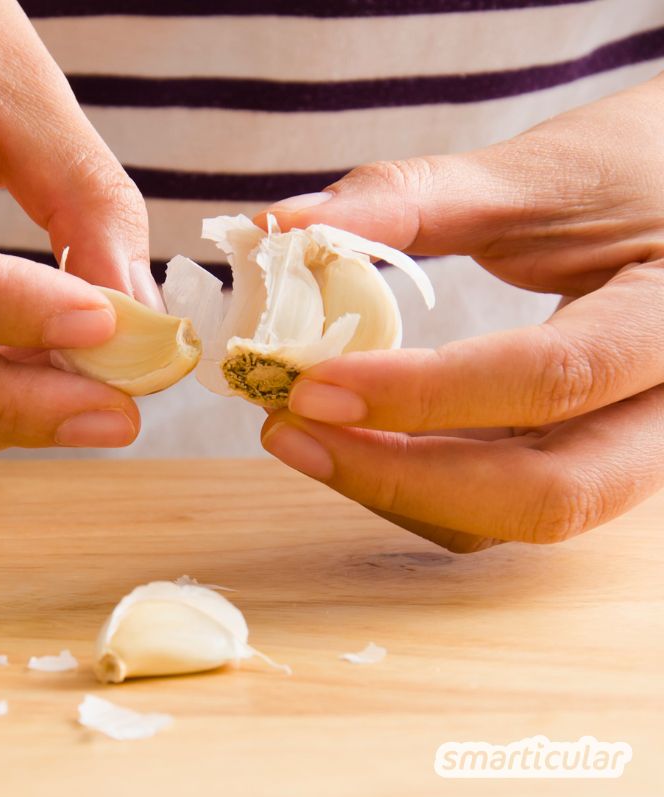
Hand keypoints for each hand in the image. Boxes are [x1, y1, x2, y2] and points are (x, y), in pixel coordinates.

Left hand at [257, 75, 663, 551]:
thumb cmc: (636, 169)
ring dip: (397, 489)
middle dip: (402, 477)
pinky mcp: (589, 459)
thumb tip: (280, 225)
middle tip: (290, 430)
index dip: (422, 394)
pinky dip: (418, 481)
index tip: (311, 385)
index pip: (552, 378)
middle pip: (547, 494)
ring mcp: (636, 449)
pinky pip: (501, 500)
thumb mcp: (539, 172)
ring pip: (516, 515)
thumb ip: (411, 198)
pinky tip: (352, 436)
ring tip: (301, 431)